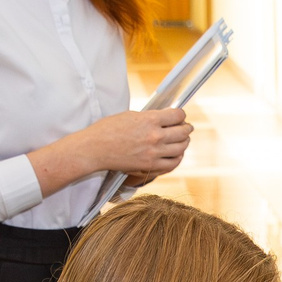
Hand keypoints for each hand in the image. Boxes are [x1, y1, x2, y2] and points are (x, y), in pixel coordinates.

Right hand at [29, 108, 190, 193]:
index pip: (178, 115)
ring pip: (181, 148)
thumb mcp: (131, 115)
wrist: (94, 149)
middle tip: (187, 127)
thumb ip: (150, 117)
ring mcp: (153, 153)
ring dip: (184, 143)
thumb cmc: (108, 129)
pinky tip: (176, 154)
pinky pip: (173, 164)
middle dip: (187, 128)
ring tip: (183, 140)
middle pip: (183, 132)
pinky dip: (177, 158)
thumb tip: (165, 118)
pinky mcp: (150, 166)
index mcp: (150, 120)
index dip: (181, 115)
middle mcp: (155, 136)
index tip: (180, 116)